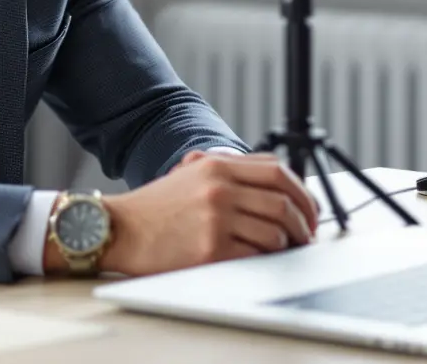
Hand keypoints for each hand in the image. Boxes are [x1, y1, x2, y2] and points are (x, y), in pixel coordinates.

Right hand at [93, 151, 319, 277]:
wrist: (119, 229)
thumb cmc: (154, 208)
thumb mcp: (191, 174)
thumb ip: (230, 174)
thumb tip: (275, 188)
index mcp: (217, 166)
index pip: (278, 171)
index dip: (303, 192)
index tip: (307, 209)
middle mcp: (219, 188)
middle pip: (284, 203)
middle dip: (304, 223)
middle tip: (305, 235)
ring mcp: (216, 220)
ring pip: (275, 232)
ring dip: (287, 245)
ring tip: (284, 251)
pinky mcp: (211, 251)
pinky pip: (256, 256)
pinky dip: (265, 260)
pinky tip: (259, 259)